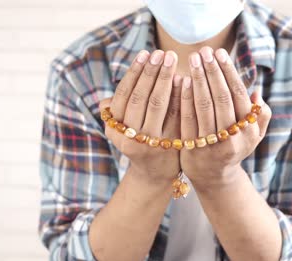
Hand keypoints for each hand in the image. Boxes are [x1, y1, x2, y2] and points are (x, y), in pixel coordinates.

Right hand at [99, 49, 181, 183]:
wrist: (155, 176)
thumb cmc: (137, 144)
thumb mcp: (120, 131)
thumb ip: (116, 112)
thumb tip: (106, 100)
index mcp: (115, 129)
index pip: (124, 95)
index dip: (134, 73)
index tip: (145, 53)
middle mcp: (131, 137)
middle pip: (141, 97)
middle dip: (151, 72)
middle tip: (161, 52)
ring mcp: (152, 142)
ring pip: (158, 104)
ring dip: (165, 79)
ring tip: (172, 59)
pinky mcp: (172, 145)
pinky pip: (176, 115)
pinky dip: (179, 95)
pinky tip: (185, 79)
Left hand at [180, 46, 271, 188]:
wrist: (214, 178)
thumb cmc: (235, 148)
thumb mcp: (254, 136)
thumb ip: (260, 115)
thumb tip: (256, 93)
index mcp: (249, 130)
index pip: (239, 94)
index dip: (228, 72)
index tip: (219, 53)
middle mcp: (232, 137)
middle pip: (221, 97)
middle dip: (212, 71)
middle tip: (203, 51)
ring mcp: (211, 144)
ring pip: (204, 106)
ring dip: (198, 79)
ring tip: (192, 60)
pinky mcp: (191, 148)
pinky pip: (188, 119)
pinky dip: (184, 99)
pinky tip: (181, 81)